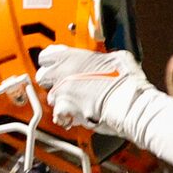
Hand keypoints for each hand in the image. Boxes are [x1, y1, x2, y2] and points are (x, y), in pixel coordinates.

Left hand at [34, 46, 152, 135]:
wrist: (129, 103)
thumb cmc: (126, 82)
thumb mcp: (117, 58)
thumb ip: (102, 58)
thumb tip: (106, 60)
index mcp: (72, 57)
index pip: (46, 55)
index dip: (51, 62)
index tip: (56, 65)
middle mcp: (62, 73)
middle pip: (43, 76)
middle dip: (52, 81)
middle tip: (65, 84)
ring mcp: (62, 93)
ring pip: (51, 97)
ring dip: (61, 100)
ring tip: (77, 102)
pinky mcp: (66, 111)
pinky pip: (58, 115)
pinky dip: (66, 116)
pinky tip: (77, 115)